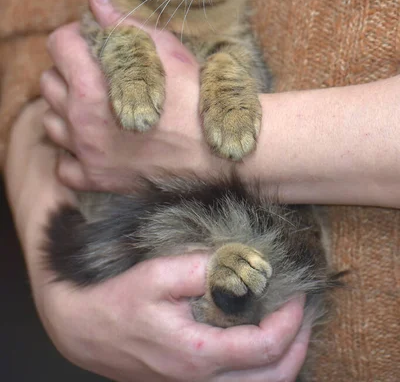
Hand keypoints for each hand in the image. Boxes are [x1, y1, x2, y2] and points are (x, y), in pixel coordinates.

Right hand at [5, 99, 309, 381]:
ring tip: (294, 331)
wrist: (83, 331)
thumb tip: (236, 262)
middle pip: (272, 380)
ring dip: (285, 363)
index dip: (290, 321)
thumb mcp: (154, 275)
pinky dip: (262, 369)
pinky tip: (261, 343)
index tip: (297, 294)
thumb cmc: (116, 303)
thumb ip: (198, 268)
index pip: (264, 347)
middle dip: (299, 347)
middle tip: (306, 315)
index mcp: (197, 354)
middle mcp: (201, 380)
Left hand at [41, 0, 229, 191]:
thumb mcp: (162, 49)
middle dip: (69, 70)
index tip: (93, 40)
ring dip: (67, 110)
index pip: (58, 45)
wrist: (218, 149)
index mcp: (92, 86)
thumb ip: (121, 22)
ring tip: (96, 106)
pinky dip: (74, 152)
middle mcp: (80, 122)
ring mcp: (86, 155)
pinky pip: (65, 164)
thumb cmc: (194, 95)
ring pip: (51, 122)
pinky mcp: (97, 180)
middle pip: (49, 82)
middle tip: (98, 72)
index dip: (75, 36)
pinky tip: (97, 142)